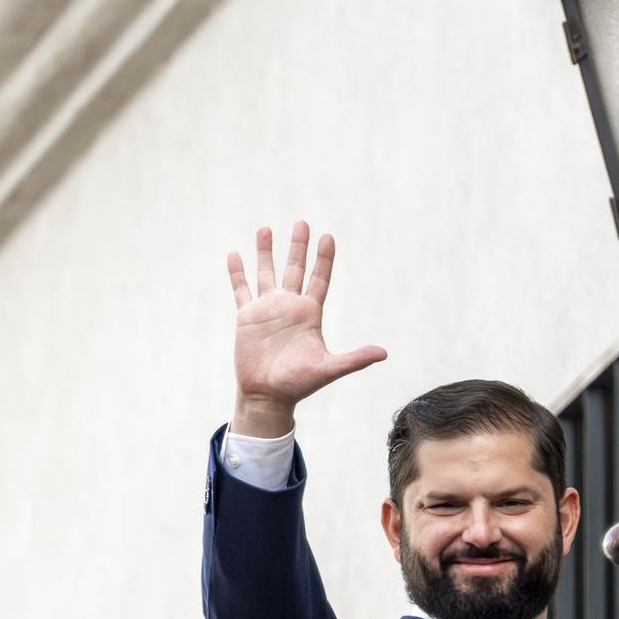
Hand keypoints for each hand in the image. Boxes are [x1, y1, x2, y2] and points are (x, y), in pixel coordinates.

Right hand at [225, 221, 386, 435]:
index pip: (320, 279)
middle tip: (302, 223)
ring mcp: (267, 309)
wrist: (268, 395)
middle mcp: (289, 306)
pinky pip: (241, 289)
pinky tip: (234, 254)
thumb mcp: (329, 369)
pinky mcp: (247, 316)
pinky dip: (237, 273)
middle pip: (295, 269)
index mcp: (310, 314)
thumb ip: (355, 359)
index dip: (324, 259)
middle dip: (298, 246)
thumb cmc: (299, 384)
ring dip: (266, 252)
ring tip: (266, 229)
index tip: (328, 237)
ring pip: (266, 273)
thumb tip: (384, 353)